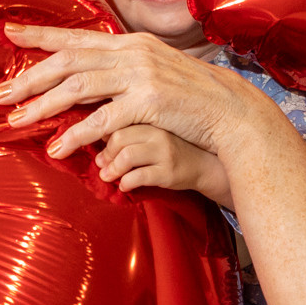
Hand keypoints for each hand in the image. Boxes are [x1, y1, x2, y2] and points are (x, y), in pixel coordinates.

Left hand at [0, 24, 272, 160]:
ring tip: (17, 121)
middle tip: (0, 96)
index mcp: (131, 43)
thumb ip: (125, 68)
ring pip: (78, 87)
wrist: (231, 110)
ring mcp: (141, 76)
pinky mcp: (149, 103)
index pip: (78, 36)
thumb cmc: (193, 96)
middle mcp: (132, 53)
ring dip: (43, 106)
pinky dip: (76, 134)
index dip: (42, 35)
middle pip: (69, 60)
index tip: (10, 34)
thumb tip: (95, 70)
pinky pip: (103, 120)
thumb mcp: (157, 70)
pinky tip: (58, 148)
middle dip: (30, 78)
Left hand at [96, 126, 232, 207]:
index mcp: (152, 118)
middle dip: (106, 155)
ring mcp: (164, 152)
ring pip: (127, 157)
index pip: (119, 123)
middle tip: (102, 166)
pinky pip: (139, 176)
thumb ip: (133, 131)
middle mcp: (158, 132)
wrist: (205, 165)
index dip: (104, 139)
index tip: (101, 150)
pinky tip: (124, 186)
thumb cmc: (174, 148)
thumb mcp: (155, 133)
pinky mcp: (169, 172)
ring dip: (112, 170)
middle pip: (119, 139)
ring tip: (108, 177)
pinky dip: (126, 182)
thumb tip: (100, 137)